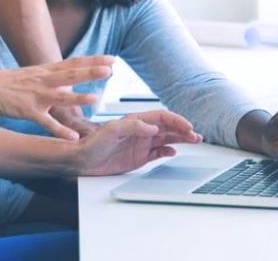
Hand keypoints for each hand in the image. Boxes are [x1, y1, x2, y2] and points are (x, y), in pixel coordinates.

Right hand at [0, 56, 115, 139]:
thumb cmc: (12, 83)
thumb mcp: (35, 74)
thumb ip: (54, 76)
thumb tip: (73, 79)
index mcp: (46, 70)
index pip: (73, 63)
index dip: (93, 60)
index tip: (112, 58)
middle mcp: (43, 80)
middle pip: (70, 75)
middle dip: (89, 72)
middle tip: (109, 69)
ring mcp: (36, 96)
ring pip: (60, 97)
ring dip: (78, 99)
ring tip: (96, 98)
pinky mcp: (28, 111)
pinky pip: (46, 122)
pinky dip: (60, 130)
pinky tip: (73, 137)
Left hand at [73, 110, 201, 175]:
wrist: (81, 160)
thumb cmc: (92, 143)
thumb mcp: (111, 132)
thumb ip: (132, 127)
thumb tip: (152, 128)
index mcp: (135, 121)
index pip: (161, 117)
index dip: (176, 120)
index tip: (187, 126)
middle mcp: (140, 131)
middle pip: (167, 128)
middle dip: (183, 130)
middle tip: (196, 136)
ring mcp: (141, 144)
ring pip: (166, 139)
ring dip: (180, 139)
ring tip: (194, 141)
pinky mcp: (139, 157)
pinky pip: (158, 152)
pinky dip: (168, 152)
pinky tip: (174, 152)